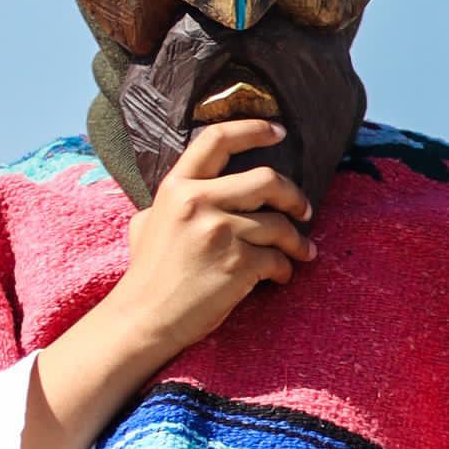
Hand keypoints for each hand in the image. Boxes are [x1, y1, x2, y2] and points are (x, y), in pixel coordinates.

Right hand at [21, 112, 312, 448]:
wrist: (144, 318)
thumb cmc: (148, 274)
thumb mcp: (148, 223)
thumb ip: (173, 200)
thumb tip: (194, 185)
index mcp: (177, 186)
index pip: (218, 140)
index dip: (254, 129)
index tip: (279, 132)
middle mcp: (199, 202)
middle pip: (266, 179)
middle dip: (294, 195)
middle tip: (304, 209)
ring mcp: (219, 232)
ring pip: (279, 224)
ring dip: (296, 241)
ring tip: (301, 252)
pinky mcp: (237, 264)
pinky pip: (277, 259)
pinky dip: (285, 269)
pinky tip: (280, 276)